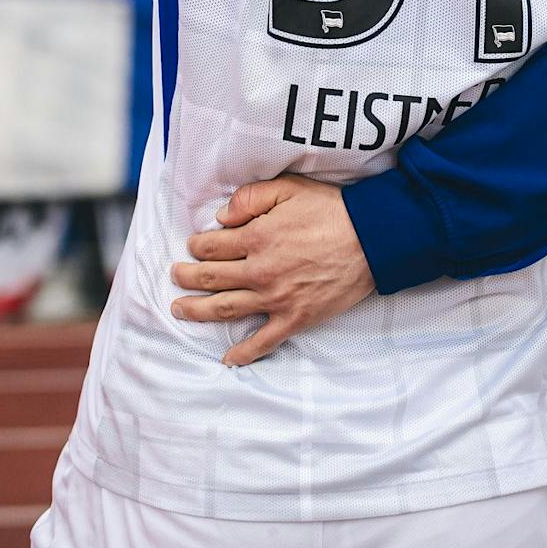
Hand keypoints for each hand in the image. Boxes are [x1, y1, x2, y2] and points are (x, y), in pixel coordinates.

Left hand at [170, 175, 373, 367]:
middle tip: (176, 278)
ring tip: (180, 310)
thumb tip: (221, 217)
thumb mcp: (289, 189)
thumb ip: (250, 198)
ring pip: (226, 309)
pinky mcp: (295, 318)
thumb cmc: (331, 210)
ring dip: (198, 311)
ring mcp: (276, 298)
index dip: (198, 245)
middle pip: (211, 278)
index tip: (193, 246)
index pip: (212, 246)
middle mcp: (259, 271)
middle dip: (188, 278)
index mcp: (256, 237)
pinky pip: (263, 342)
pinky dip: (243, 353)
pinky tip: (227, 358)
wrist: (371, 239)